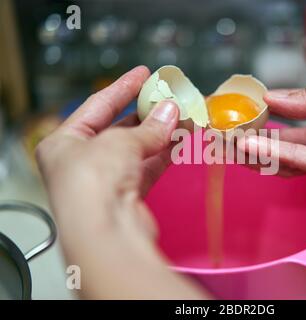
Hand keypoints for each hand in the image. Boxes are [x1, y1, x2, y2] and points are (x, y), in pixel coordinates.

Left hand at [36, 66, 206, 298]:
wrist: (105, 234)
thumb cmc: (94, 182)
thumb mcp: (120, 142)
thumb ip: (148, 127)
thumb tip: (172, 111)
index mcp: (64, 143)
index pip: (96, 105)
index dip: (122, 88)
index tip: (144, 74)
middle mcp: (81, 162)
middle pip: (118, 128)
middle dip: (147, 113)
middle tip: (170, 97)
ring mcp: (105, 180)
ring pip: (137, 149)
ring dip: (161, 133)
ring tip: (184, 116)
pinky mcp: (126, 196)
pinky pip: (148, 167)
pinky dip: (165, 153)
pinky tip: (182, 139)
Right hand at [238, 60, 305, 178]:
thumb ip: (305, 98)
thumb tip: (270, 99)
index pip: (289, 122)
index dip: (264, 120)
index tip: (240, 116)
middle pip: (281, 144)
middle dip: (252, 142)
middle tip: (225, 138)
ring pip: (284, 158)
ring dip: (256, 153)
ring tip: (229, 146)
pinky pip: (298, 161)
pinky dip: (273, 155)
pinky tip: (250, 147)